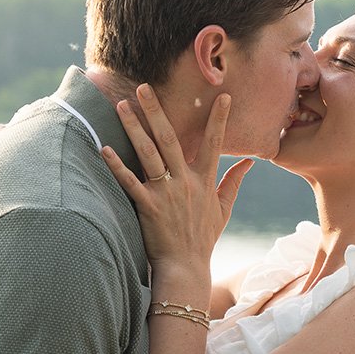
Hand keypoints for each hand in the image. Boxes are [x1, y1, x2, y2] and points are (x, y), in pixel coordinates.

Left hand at [101, 84, 253, 274]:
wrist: (186, 267)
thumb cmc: (203, 239)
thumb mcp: (223, 210)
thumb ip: (234, 182)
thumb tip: (250, 162)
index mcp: (204, 180)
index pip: (214, 143)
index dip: (219, 120)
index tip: (223, 96)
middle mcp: (185, 182)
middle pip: (170, 138)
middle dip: (156, 110)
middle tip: (143, 87)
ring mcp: (165, 193)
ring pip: (148, 154)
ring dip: (134, 128)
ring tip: (121, 106)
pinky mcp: (147, 206)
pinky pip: (130, 181)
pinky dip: (117, 165)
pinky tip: (104, 148)